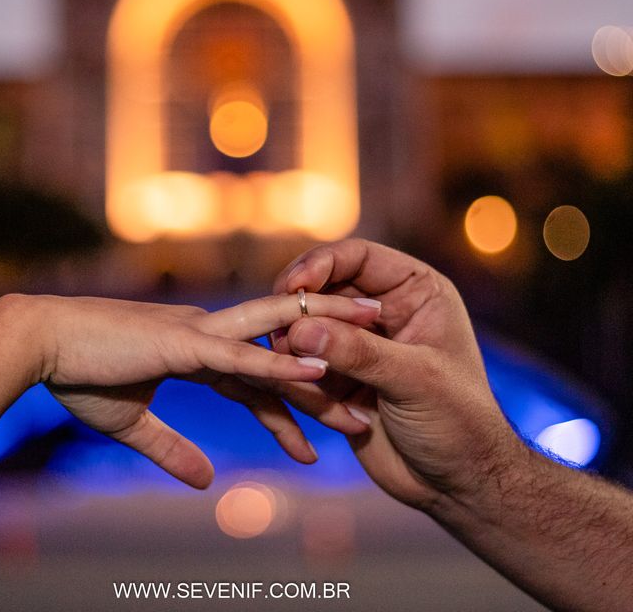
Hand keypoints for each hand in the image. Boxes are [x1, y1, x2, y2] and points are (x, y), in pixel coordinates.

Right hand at [31, 293, 380, 488]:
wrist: (39, 346)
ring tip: (375, 340)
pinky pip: (241, 354)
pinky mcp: (184, 344)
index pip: (256, 383)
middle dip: (328, 361)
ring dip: (325, 342)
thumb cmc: (78, 377)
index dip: (291, 409)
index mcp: (197, 353)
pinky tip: (314, 367)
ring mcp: (200, 336)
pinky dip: (277, 362)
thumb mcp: (132, 424)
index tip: (321, 441)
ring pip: (276, 338)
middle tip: (377, 371)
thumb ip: (173, 451)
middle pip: (280, 351)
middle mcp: (208, 338)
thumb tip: (208, 485)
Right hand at [273, 239, 523, 510]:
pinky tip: (325, 411)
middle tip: (280, 335)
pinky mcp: (337, 376)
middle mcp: (382, 310)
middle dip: (300, 312)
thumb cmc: (460, 424)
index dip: (320, 265)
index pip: (357, 257)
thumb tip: (300, 329)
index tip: (291, 287)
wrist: (458, 484)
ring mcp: (357, 343)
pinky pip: (302, 366)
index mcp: (414, 291)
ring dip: (297, 353)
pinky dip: (300, 382)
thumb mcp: (415, 380)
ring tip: (306, 381)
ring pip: (305, 328)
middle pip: (323, 289)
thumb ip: (359, 352)